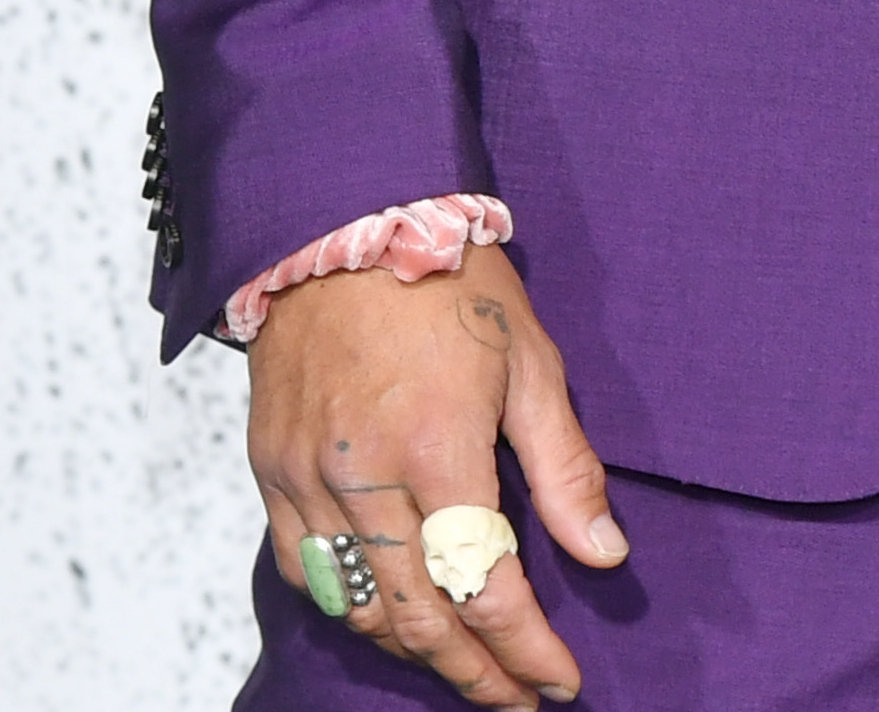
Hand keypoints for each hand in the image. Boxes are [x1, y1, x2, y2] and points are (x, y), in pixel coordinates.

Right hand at [244, 245, 626, 704]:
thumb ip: (565, 467)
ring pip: (357, 607)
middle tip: (517, 696)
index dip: (526, 649)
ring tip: (466, 667)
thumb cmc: (449, 278)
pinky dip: (351, 610)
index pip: (486, 586)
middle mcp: (362, 473)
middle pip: (419, 618)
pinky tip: (392, 619)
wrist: (343, 216)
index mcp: (435, 446)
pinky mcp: (271, 468)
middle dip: (475, 673)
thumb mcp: (530, 361)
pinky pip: (305, 570)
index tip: (560, 680)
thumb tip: (606, 554)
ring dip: (415, 653)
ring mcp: (306, 475)